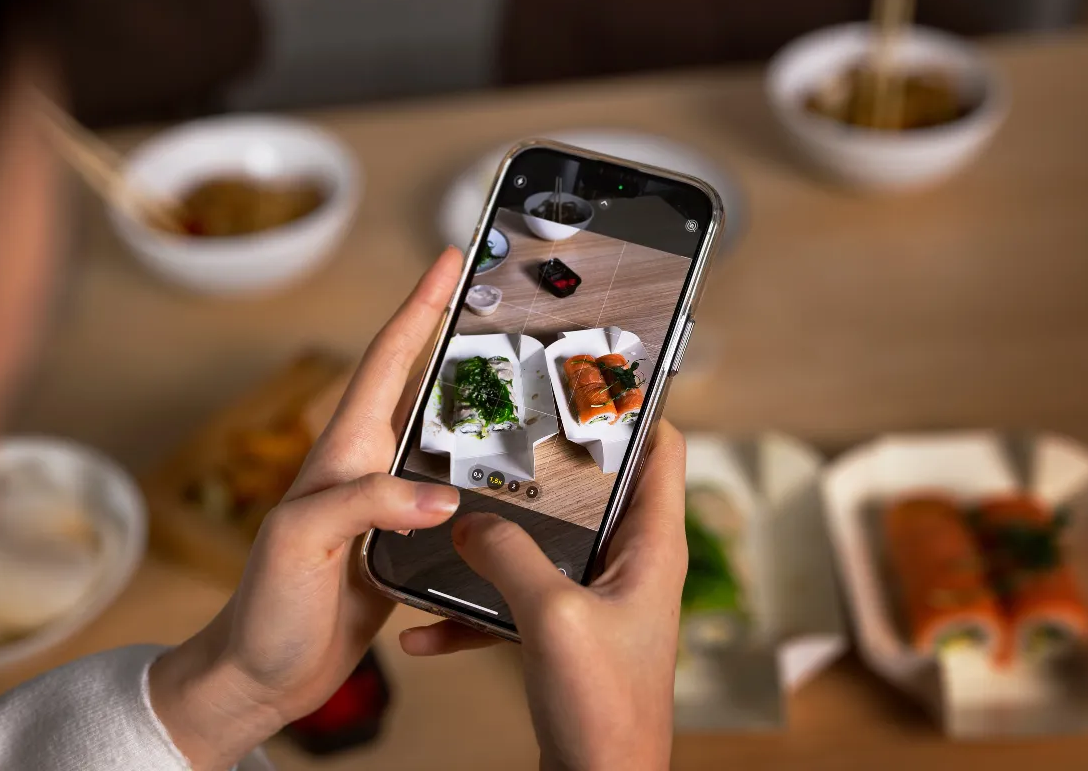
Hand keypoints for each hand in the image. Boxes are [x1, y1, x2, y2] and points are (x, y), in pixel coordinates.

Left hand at [149, 247, 463, 769]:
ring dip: (483, 411)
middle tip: (506, 312)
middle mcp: (369, 471)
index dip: (418, 307)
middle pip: (423, 391)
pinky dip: (486, 480)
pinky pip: (454, 499)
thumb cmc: (264, 608)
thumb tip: (443, 498)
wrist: (262, 677)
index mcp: (344, 454)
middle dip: (460, 342)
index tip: (449, 261)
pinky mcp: (406, 547)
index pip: (386, 364)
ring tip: (527, 387)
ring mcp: (388, 508)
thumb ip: (366, 507)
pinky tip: (514, 482)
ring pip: (446, 443)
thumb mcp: (301, 542)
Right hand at [400, 420, 687, 770]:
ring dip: (501, 538)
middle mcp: (631, 565)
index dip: (634, 409)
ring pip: (547, 546)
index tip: (586, 378)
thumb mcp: (552, 617)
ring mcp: (597, 601)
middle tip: (499, 436)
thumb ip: (510, 556)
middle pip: (594, 492)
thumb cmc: (604, 708)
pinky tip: (425, 627)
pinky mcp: (567, 635)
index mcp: (652, 546)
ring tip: (452, 520)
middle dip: (545, 467)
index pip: (662, 450)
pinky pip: (518, 603)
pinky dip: (478, 609)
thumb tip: (471, 521)